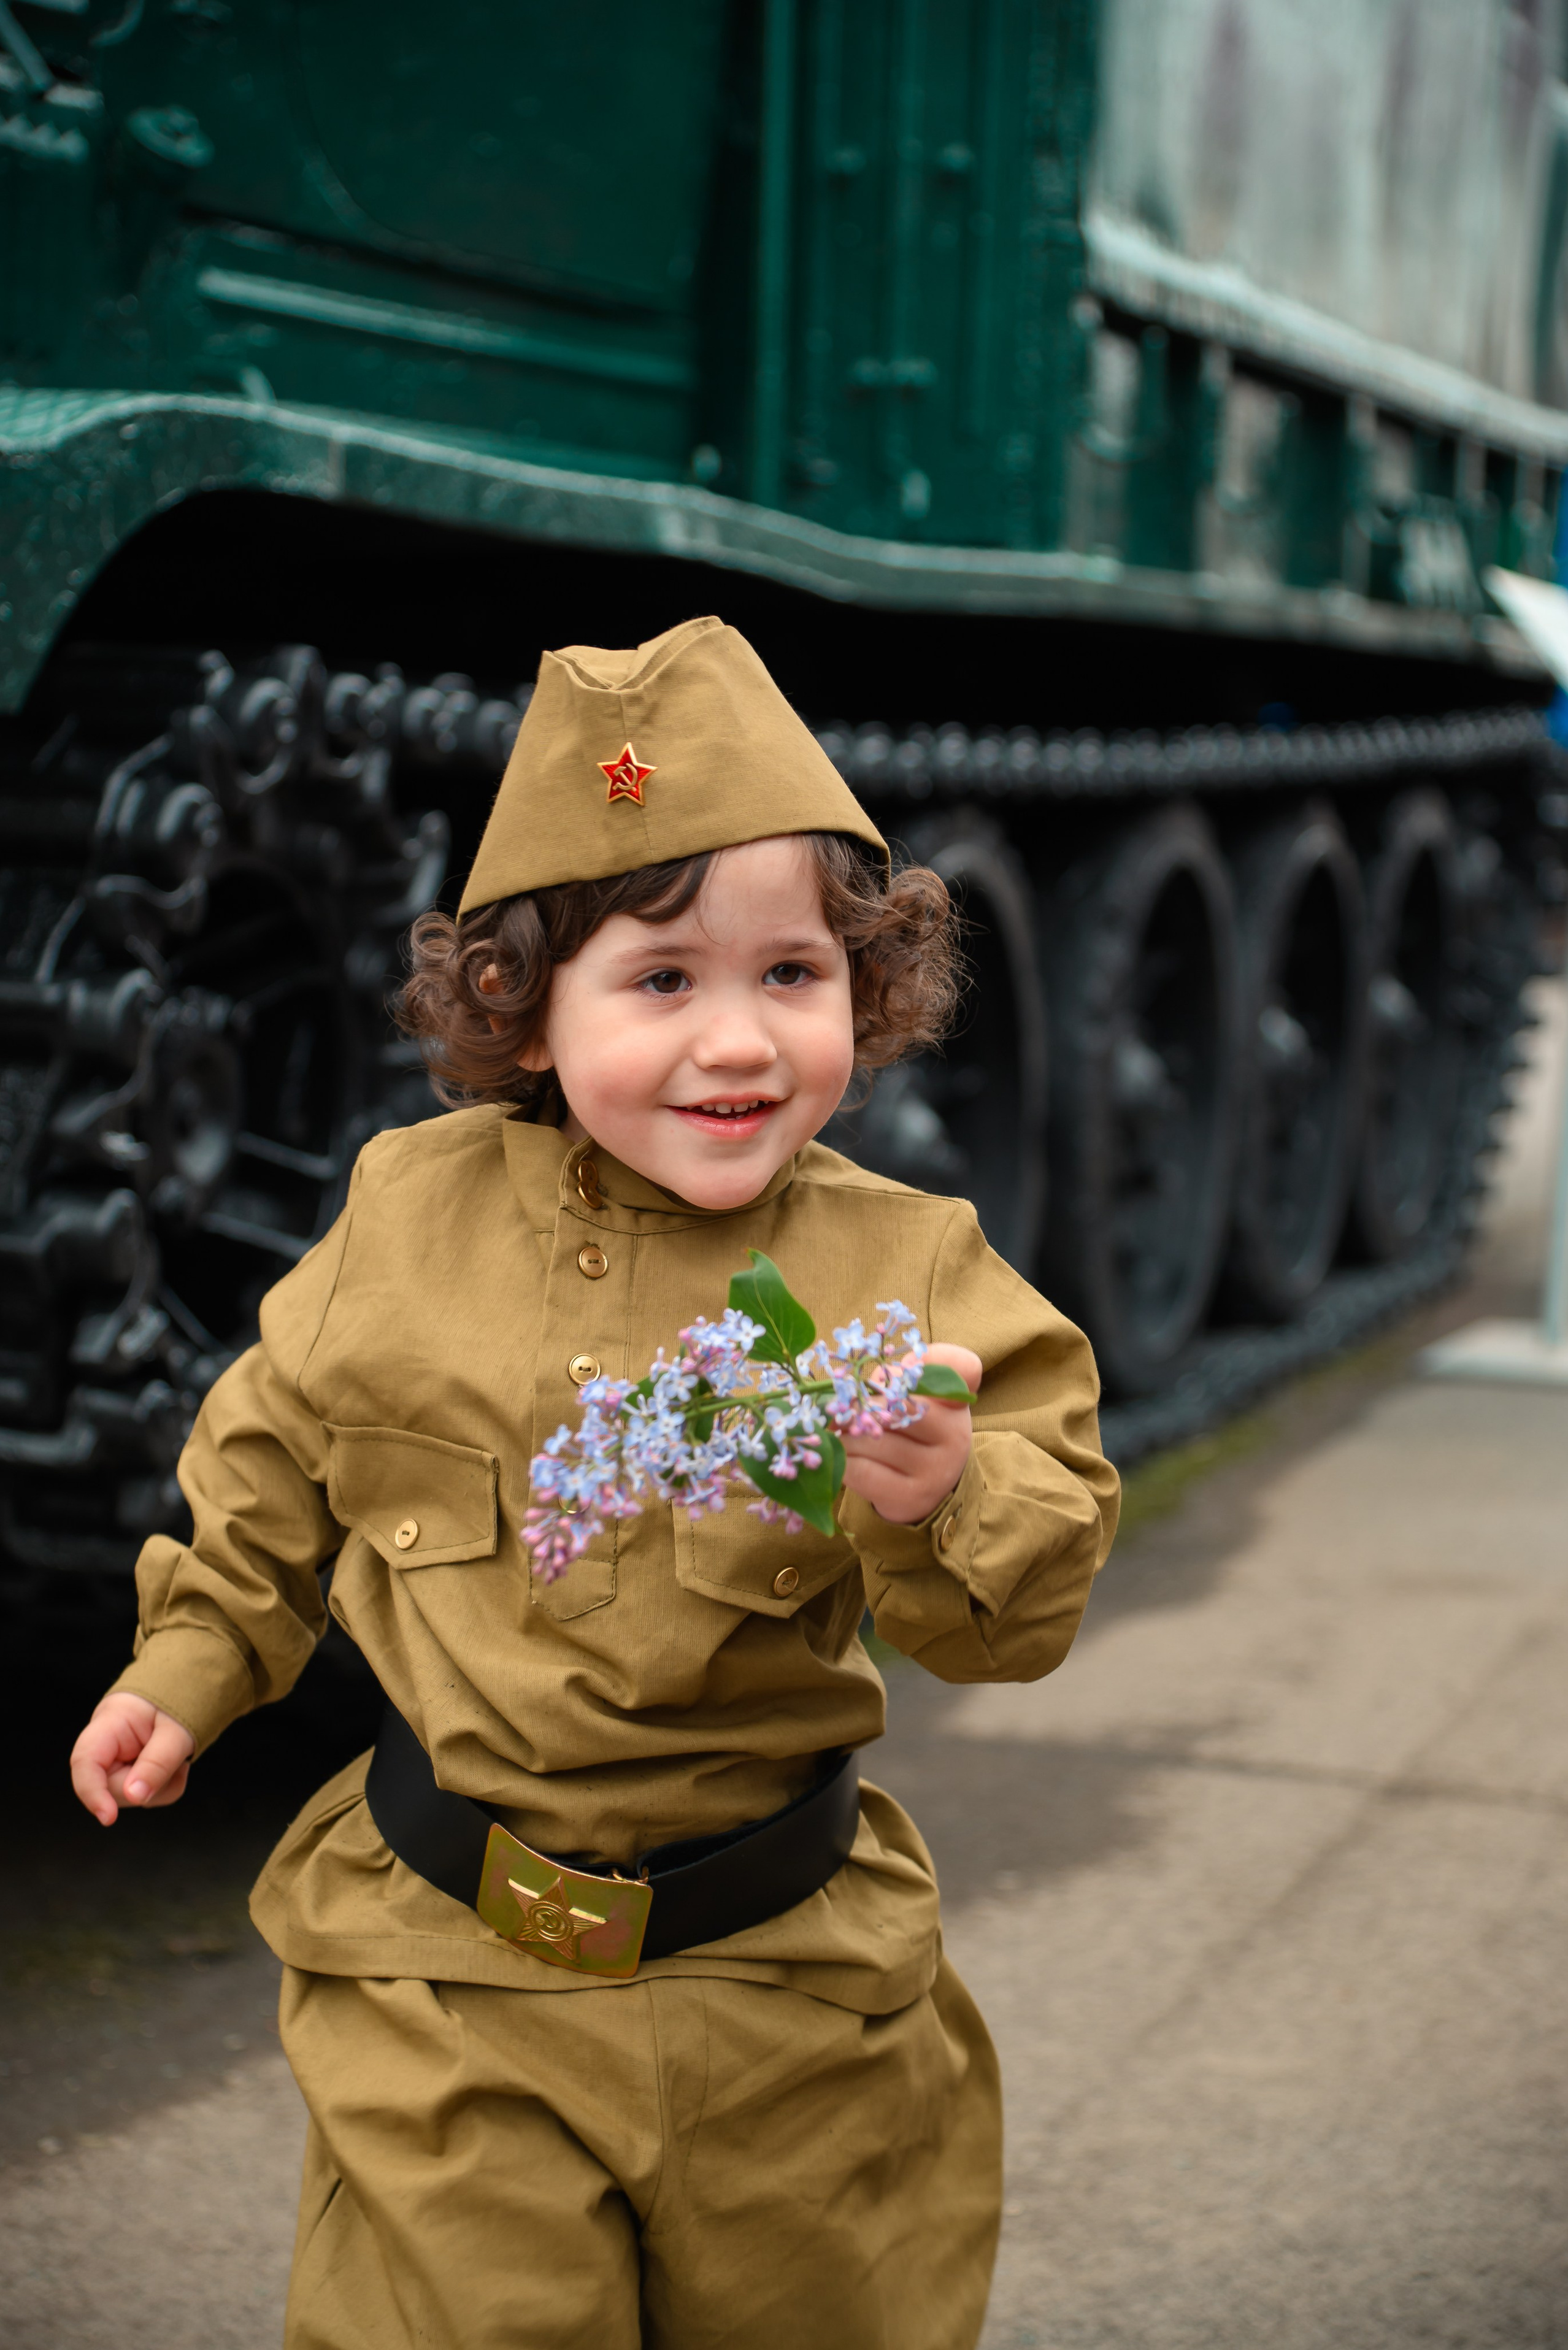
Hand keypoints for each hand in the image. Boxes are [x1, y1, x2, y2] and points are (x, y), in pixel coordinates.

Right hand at [70, 1694, 194, 1826]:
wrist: (181, 1692)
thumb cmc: (176, 1702)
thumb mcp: (176, 1730)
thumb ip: (157, 1762)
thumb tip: (134, 1796)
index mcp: (108, 1725)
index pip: (85, 1762)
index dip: (92, 1793)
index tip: (109, 1818)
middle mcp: (104, 1748)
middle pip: (111, 1788)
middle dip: (147, 1784)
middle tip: (175, 1759)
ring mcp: (115, 1765)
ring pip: (131, 1798)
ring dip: (161, 1786)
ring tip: (176, 1757)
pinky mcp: (129, 1777)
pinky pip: (146, 1798)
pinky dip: (166, 1788)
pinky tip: (175, 1766)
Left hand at [840, 1342, 981, 1526]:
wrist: (924, 1487)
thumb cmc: (911, 1430)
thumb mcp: (914, 1396)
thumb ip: (897, 1375)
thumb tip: (847, 1386)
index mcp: (957, 1401)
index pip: (961, 1366)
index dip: (928, 1358)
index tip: (894, 1368)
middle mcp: (955, 1435)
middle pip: (893, 1404)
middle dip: (856, 1406)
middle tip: (837, 1409)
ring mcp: (937, 1470)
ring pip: (871, 1439)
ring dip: (842, 1436)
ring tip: (836, 1434)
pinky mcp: (913, 1497)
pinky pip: (860, 1471)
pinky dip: (840, 1461)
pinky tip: (837, 1457)